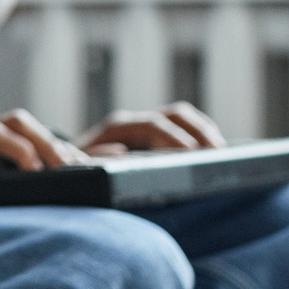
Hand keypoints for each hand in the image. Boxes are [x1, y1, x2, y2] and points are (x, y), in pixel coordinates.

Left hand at [78, 101, 224, 156]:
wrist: (65, 167)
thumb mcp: (79, 168)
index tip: (193, 153)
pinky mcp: (154, 137)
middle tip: (219, 154)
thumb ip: (95, 160)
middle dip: (199, 131)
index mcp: (118, 127)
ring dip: (204, 132)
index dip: (174, 137)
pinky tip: (214, 154)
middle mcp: (134, 122)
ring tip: (223, 154)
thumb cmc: (73, 173)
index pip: (153, 125)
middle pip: (174, 115)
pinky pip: (183, 128)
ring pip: (182, 118)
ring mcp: (146, 127)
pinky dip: (201, 136)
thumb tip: (120, 154)